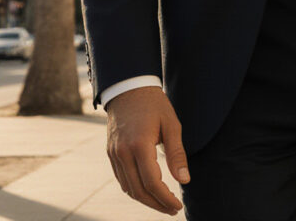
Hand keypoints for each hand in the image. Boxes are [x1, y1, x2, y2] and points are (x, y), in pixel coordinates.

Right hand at [105, 85, 188, 215]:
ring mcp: (114, 153)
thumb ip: (177, 154)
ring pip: (128, 188)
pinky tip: (146, 190)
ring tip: (162, 202)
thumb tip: (185, 180)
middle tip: (172, 209)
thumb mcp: (171, 124)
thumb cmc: (154, 104)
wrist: (129, 87)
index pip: (152, 183)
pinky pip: (121, 178)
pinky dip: (133, 189)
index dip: (165, 199)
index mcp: (140, 145)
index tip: (177, 206)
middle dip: (156, 204)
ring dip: (145, 200)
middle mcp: (123, 152)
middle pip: (138, 191)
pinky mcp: (110, 153)